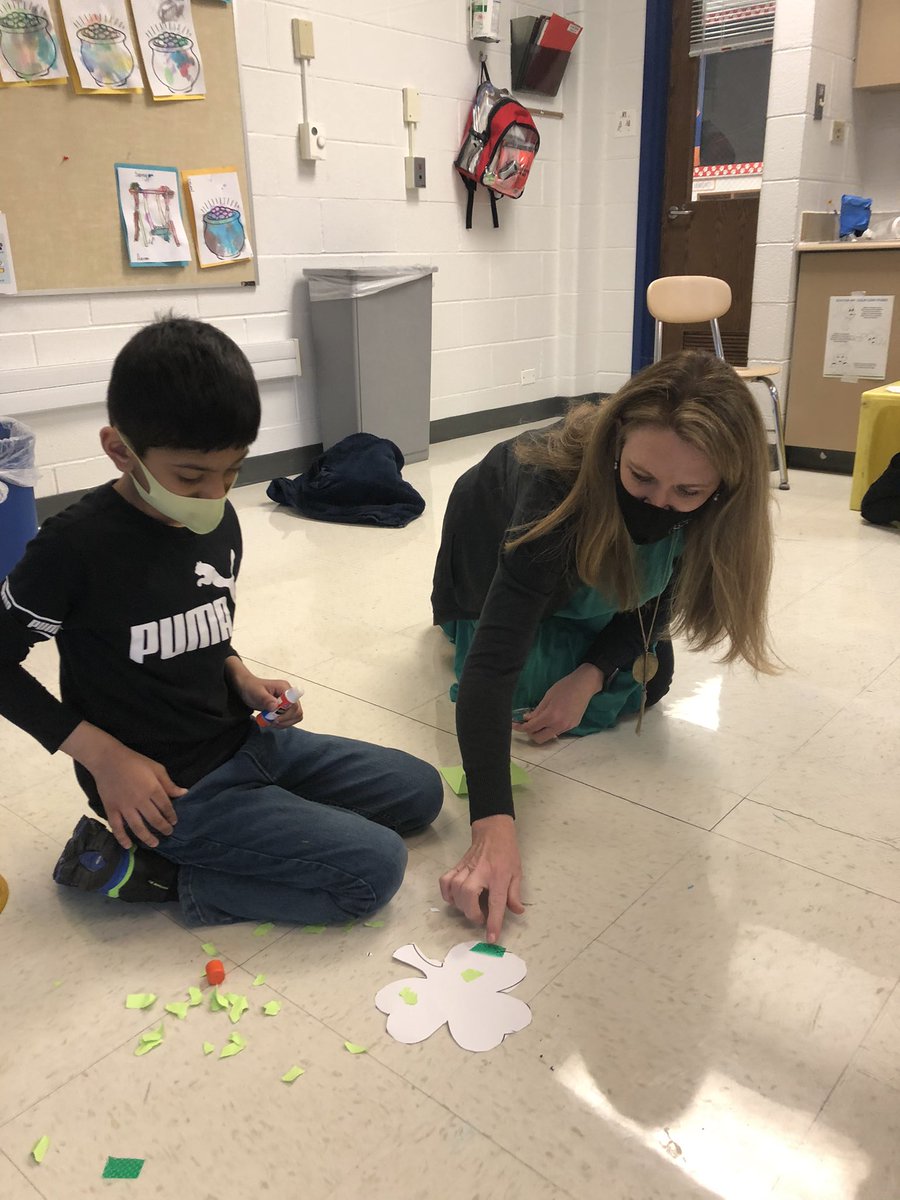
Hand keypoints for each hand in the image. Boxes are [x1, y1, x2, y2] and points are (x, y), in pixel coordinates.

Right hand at [60, 723, 185, 849]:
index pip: (166, 807)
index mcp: (152, 789)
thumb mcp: (156, 768)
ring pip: (138, 827)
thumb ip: (169, 783)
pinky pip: (117, 827)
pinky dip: (122, 838)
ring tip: (155, 843)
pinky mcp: (111, 809)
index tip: (174, 822)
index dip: (171, 816)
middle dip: (163, 828)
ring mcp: (124, 807)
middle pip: (154, 819)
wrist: (108, 759)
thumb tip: (184, 793)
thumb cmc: (135, 762)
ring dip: (147, 838)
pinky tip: (128, 846)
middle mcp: (140, 800)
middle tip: (168, 833)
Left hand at [225, 659, 303, 727]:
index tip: (275, 717)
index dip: (287, 713)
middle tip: (272, 721)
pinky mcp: (285, 708)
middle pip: (297, 712)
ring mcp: (288, 702)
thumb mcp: (257, 693)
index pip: (294, 704)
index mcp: (284, 688)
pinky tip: (272, 722)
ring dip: (284, 723)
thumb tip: (275, 707)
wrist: (247, 688)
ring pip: (295, 717)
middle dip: (285, 720)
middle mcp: (289, 695)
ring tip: (271, 722)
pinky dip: (282, 723)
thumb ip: (266, 699)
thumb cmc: (251, 688)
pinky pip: (290, 719)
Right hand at [439, 815, 524, 943]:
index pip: (496, 902)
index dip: (494, 922)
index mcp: (498, 876)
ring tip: (470, 909)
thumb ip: (515, 894)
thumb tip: (517, 912)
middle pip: (468, 895)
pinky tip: (454, 899)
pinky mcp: (457, 865)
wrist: (493, 831)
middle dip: (472, 912)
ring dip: (460, 905)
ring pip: (455, 889)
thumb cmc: (507, 853)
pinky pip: (445, 880)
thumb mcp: (517, 873)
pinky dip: (446, 893)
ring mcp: (466, 868)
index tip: (491, 938)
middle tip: (480, 918)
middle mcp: (480, 872)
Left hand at [512, 663, 603, 744]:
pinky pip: (558, 732)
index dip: (520, 727)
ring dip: (541, 731)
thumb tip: (526, 719)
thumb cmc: (564, 687)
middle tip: (527, 724)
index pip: (531, 728)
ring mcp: (567, 727)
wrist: (584, 685)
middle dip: (530, 733)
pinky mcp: (573, 726)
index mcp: (551, 717)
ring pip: (549, 736)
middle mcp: (559, 725)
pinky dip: (550, 728)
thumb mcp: (547, 697)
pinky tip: (550, 719)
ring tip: (539, 720)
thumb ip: (537, 711)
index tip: (515, 724)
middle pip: (539, 739)